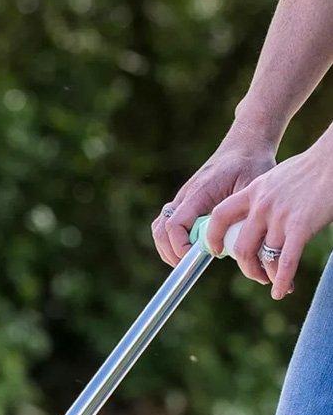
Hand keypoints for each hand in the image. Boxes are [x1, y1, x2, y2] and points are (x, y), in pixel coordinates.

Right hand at [151, 126, 277, 266]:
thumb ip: (243, 215)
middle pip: (161, 230)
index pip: (175, 224)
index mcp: (199, 192)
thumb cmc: (252, 164)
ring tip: (187, 263)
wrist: (244, 146)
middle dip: (170, 252)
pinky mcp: (186, 204)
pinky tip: (191, 250)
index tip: (196, 258)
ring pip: (160, 228)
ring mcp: (183, 200)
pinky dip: (172, 240)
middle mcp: (185, 197)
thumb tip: (239, 246)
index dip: (180, 246)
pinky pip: (168, 225)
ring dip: (168, 248)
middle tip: (189, 268)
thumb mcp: (254, 188)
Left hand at [207, 134, 332, 298]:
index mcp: (253, 191)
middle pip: (241, 247)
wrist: (332, 160)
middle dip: (247, 268)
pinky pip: (286, 261)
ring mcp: (280, 217)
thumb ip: (264, 197)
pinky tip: (280, 292)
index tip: (215, 250)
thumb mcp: (276, 179)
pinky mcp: (301, 227)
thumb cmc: (310, 169)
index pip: (219, 216)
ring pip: (264, 258)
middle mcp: (262, 206)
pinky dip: (282, 281)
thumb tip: (259, 217)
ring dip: (268, 275)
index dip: (213, 237)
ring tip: (273, 281)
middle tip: (256, 274)